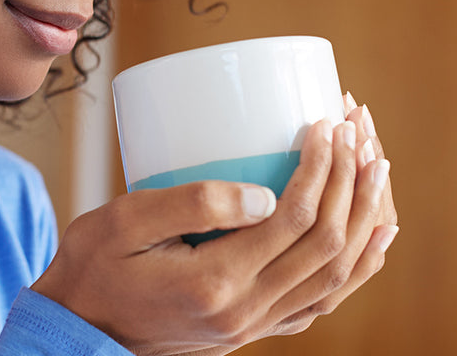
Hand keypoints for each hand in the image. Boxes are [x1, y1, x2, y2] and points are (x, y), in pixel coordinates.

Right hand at [32, 97, 398, 354]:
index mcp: (214, 283)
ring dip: (364, 221)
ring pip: (335, 278)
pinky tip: (372, 237)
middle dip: (352, 183)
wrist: (77, 332)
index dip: (320, 167)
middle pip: (326, 246)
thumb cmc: (92, 267)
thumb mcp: (123, 222)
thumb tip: (266, 194)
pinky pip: (322, 301)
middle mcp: (244, 312)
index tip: (325, 124)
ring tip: (378, 171)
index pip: (293, 218)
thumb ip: (192, 204)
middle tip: (359, 134)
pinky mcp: (253, 329)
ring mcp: (253, 327)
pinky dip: (356, 268)